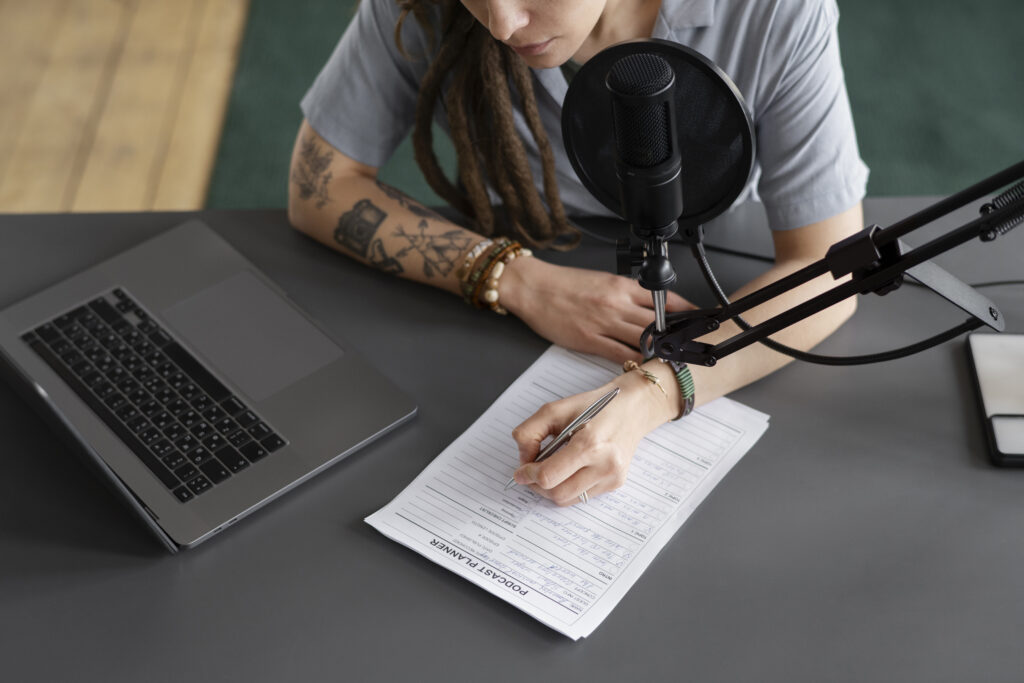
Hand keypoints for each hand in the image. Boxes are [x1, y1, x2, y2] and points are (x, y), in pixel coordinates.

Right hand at [499, 256, 692, 363]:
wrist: (534, 288)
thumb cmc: (564, 285)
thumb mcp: (602, 280)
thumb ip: (626, 293)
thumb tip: (648, 306)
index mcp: (622, 286)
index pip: (664, 298)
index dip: (686, 311)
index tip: (701, 319)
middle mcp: (617, 303)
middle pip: (658, 322)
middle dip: (680, 335)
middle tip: (697, 346)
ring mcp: (604, 323)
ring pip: (642, 339)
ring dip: (661, 351)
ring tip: (678, 360)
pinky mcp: (590, 340)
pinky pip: (620, 354)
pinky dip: (635, 362)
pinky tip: (646, 367)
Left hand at [510, 372, 673, 504]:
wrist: (631, 408)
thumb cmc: (593, 406)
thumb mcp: (554, 409)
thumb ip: (530, 433)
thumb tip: (523, 460)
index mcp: (589, 444)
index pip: (549, 476)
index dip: (528, 475)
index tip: (520, 471)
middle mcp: (605, 465)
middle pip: (557, 493)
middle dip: (537, 486)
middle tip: (530, 472)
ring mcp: (612, 477)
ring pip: (568, 499)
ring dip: (551, 489)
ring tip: (548, 471)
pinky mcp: (616, 484)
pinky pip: (581, 497)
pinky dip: (568, 487)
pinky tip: (568, 470)